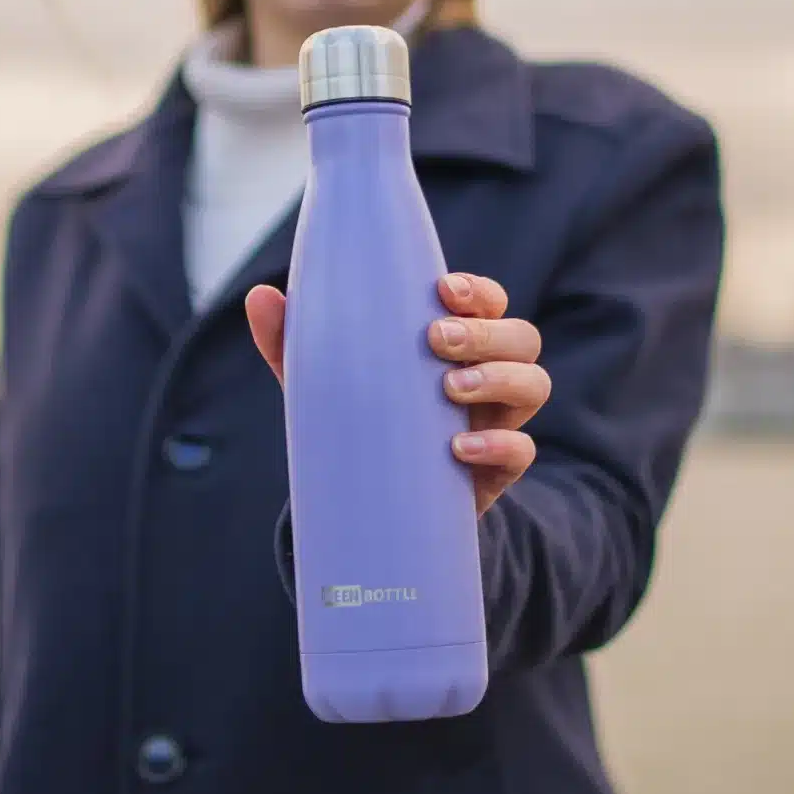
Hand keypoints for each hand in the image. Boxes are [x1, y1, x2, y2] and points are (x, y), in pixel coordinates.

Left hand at [245, 273, 546, 516]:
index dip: (477, 290)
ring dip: (499, 378)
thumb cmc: (358, 421)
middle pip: (520, 336)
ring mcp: (498, 420)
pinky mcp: (497, 470)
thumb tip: (259, 296)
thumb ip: (293, 340)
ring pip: (534, 384)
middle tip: (436, 340)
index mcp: (457, 341)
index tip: (442, 289)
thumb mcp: (324, 382)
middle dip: (484, 332)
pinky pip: (523, 452)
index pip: (489, 301)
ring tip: (451, 388)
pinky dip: (499, 445)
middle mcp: (488, 373)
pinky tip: (459, 449)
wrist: (375, 504)